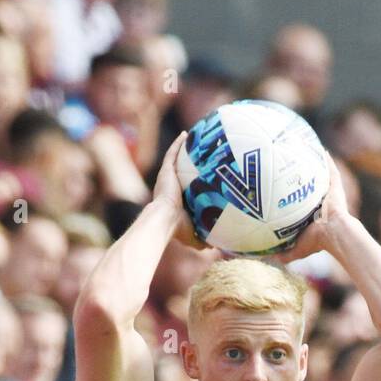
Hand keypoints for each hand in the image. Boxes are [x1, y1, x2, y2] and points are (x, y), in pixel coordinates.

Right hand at [151, 131, 212, 249]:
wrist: (165, 221)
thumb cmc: (178, 230)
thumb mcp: (194, 236)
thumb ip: (204, 239)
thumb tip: (216, 246)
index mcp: (176, 201)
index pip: (186, 188)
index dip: (193, 182)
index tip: (203, 177)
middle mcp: (171, 187)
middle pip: (181, 171)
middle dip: (189, 162)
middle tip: (201, 154)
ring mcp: (167, 178)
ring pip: (176, 159)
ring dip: (183, 149)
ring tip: (194, 138)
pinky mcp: (165, 171)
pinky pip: (172, 153)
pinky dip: (178, 144)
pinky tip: (186, 134)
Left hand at [272, 153, 351, 264]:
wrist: (334, 233)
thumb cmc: (317, 241)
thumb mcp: (296, 249)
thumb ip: (283, 253)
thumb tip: (268, 258)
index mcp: (311, 216)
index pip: (300, 204)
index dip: (292, 198)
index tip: (282, 191)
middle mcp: (320, 203)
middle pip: (309, 188)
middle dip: (302, 179)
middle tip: (290, 167)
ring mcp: (328, 193)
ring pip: (320, 176)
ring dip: (315, 166)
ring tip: (305, 153)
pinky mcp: (336, 186)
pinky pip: (331, 169)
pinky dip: (327, 160)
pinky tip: (321, 149)